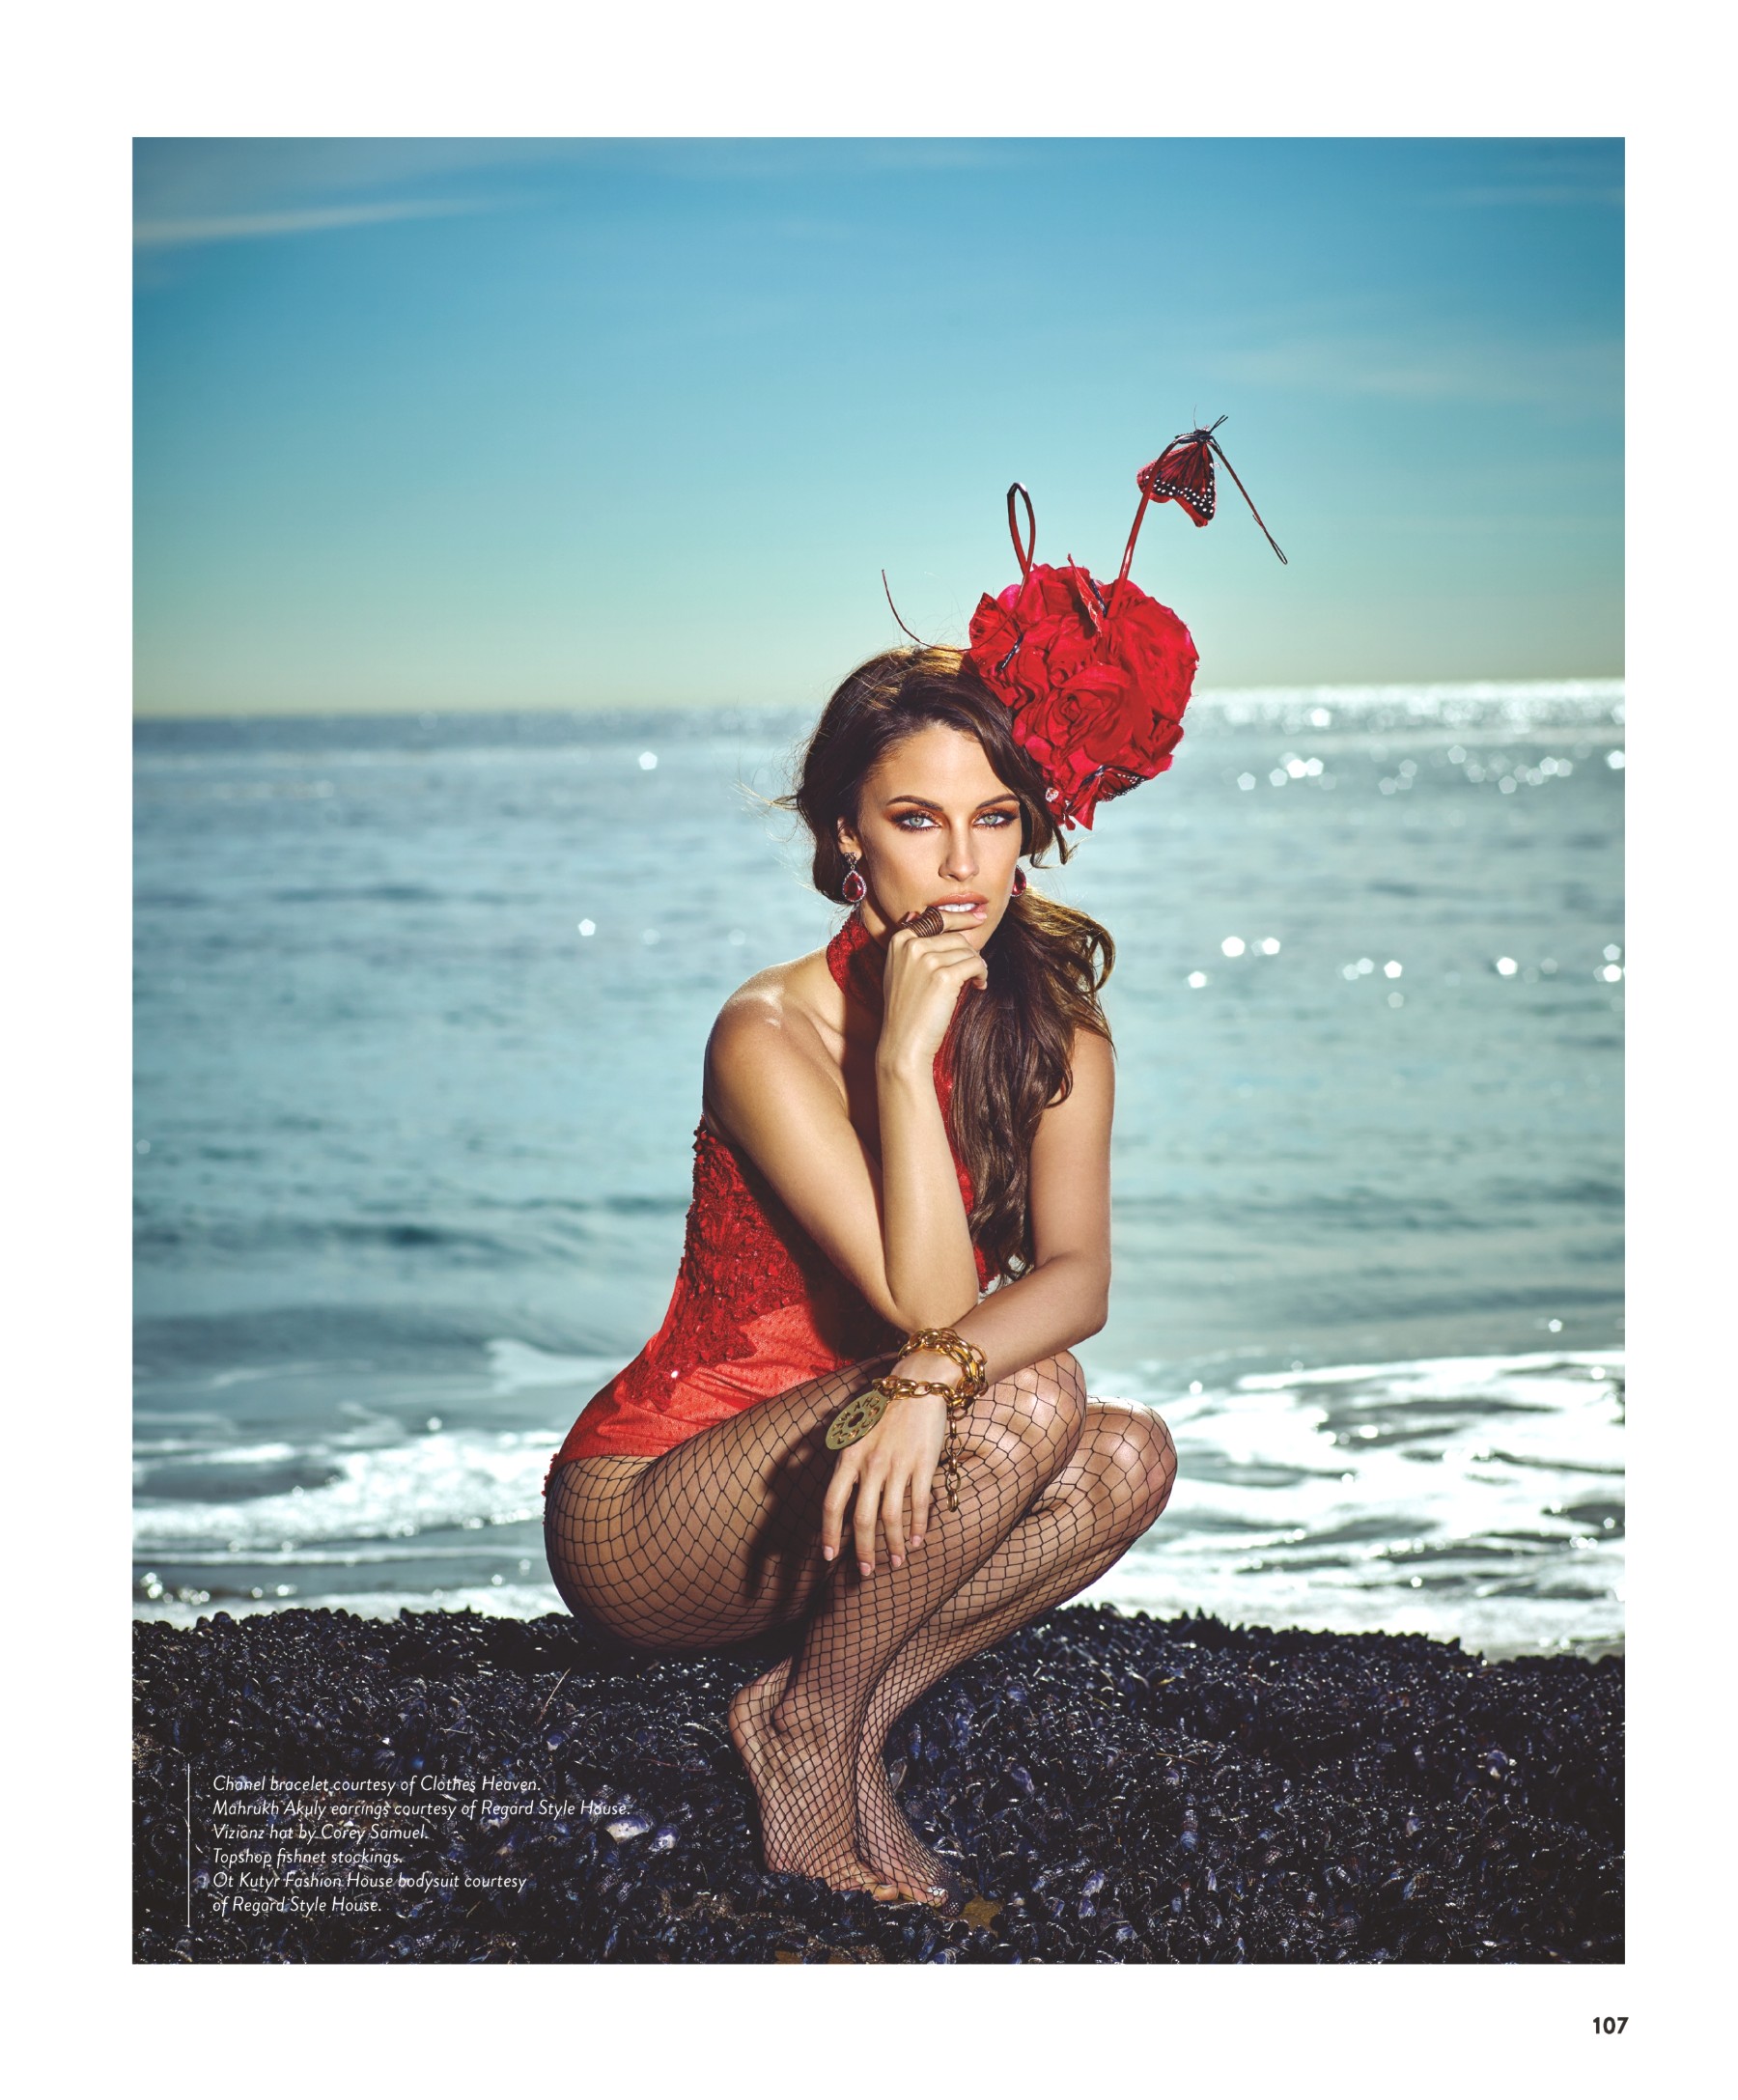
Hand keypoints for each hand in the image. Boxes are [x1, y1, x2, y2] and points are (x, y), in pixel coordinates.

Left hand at [821, 1388, 947, 1574]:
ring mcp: (898, 1466)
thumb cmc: (884, 1406)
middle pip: (862, 1519)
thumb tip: (834, 1482)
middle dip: (863, 1550)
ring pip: (891, 1518)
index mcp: (849, 1456)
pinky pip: (918, 1504)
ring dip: (894, 1546)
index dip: (829, 1533)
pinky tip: (918, 1541)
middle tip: (864, 1572)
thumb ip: (842, 1456)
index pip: (833, 1503)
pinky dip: (918, 1527)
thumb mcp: (852, 1427)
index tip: (829, 1556)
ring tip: (897, 1563)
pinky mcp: (923, 1465)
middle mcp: (870, 1464)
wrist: (918, 1383)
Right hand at [877, 916, 988, 1070]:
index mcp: (899, 940)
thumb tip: (947, 925)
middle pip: (956, 937)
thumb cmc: (907, 1010)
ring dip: (977, 966)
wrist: (903, 1043)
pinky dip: (982, 975)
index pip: (938, 919)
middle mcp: (911, 945)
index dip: (962, 918)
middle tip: (972, 974)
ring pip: (968, 951)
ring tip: (974, 983)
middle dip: (969, 954)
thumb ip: (917, 947)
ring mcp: (926, 959)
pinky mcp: (943, 976)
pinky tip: (979, 986)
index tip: (980, 917)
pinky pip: (976, 964)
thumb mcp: (902, 971)